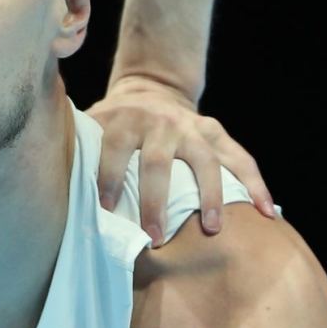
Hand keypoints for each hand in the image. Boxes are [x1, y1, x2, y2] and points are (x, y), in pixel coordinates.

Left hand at [87, 76, 275, 245]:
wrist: (149, 90)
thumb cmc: (113, 124)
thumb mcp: (91, 127)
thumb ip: (79, 152)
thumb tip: (57, 196)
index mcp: (124, 120)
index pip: (114, 148)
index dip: (107, 177)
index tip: (105, 209)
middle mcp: (160, 123)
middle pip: (158, 161)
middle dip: (156, 201)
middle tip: (155, 237)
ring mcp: (193, 128)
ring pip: (206, 161)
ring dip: (210, 196)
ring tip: (214, 229)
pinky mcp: (216, 134)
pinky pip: (242, 159)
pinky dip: (256, 185)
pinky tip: (268, 213)